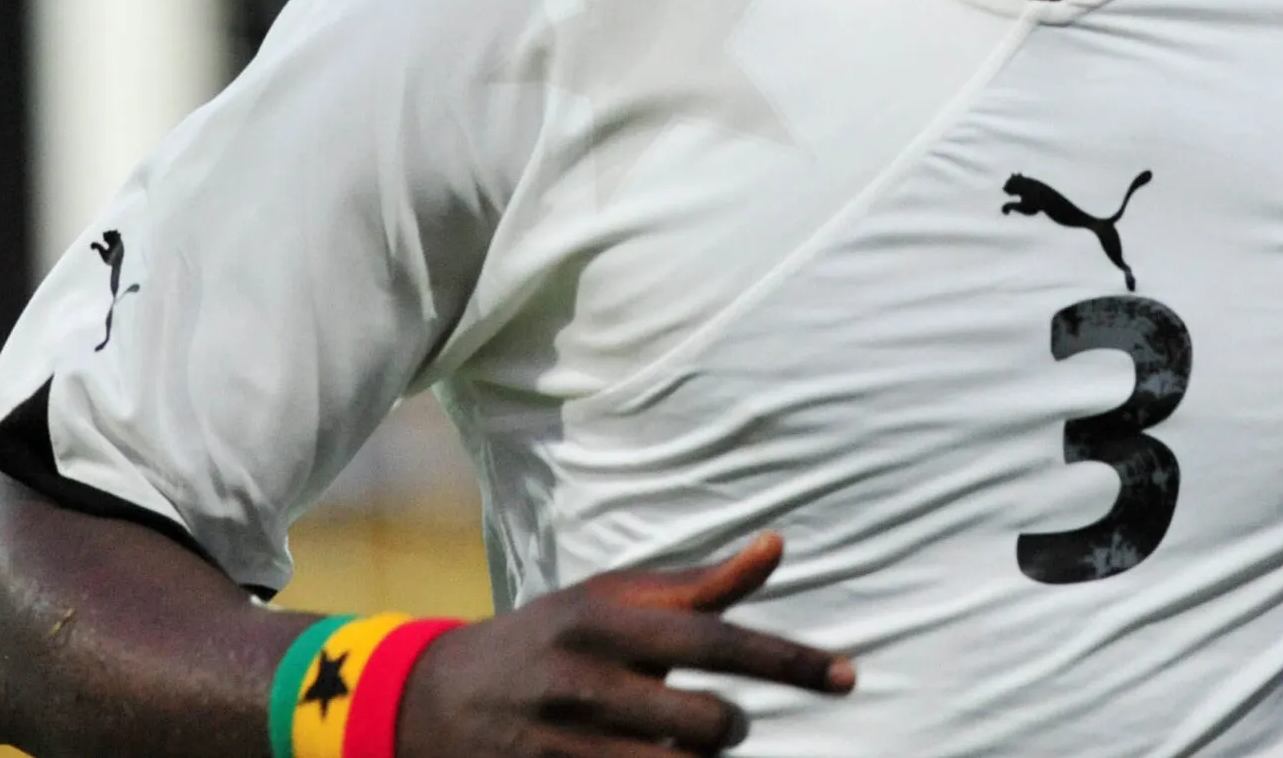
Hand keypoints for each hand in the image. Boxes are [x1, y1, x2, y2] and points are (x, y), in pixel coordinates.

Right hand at [397, 532, 852, 756]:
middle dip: (728, 730)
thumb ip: (699, 587)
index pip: (716, 638)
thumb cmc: (553, 640)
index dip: (788, 660)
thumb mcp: (612, 601)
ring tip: (679, 746)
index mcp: (604, 617)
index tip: (849, 676)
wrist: (433, 700)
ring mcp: (558, 740)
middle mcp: (582, 676)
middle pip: (706, 724)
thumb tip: (778, 546)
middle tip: (713, 722)